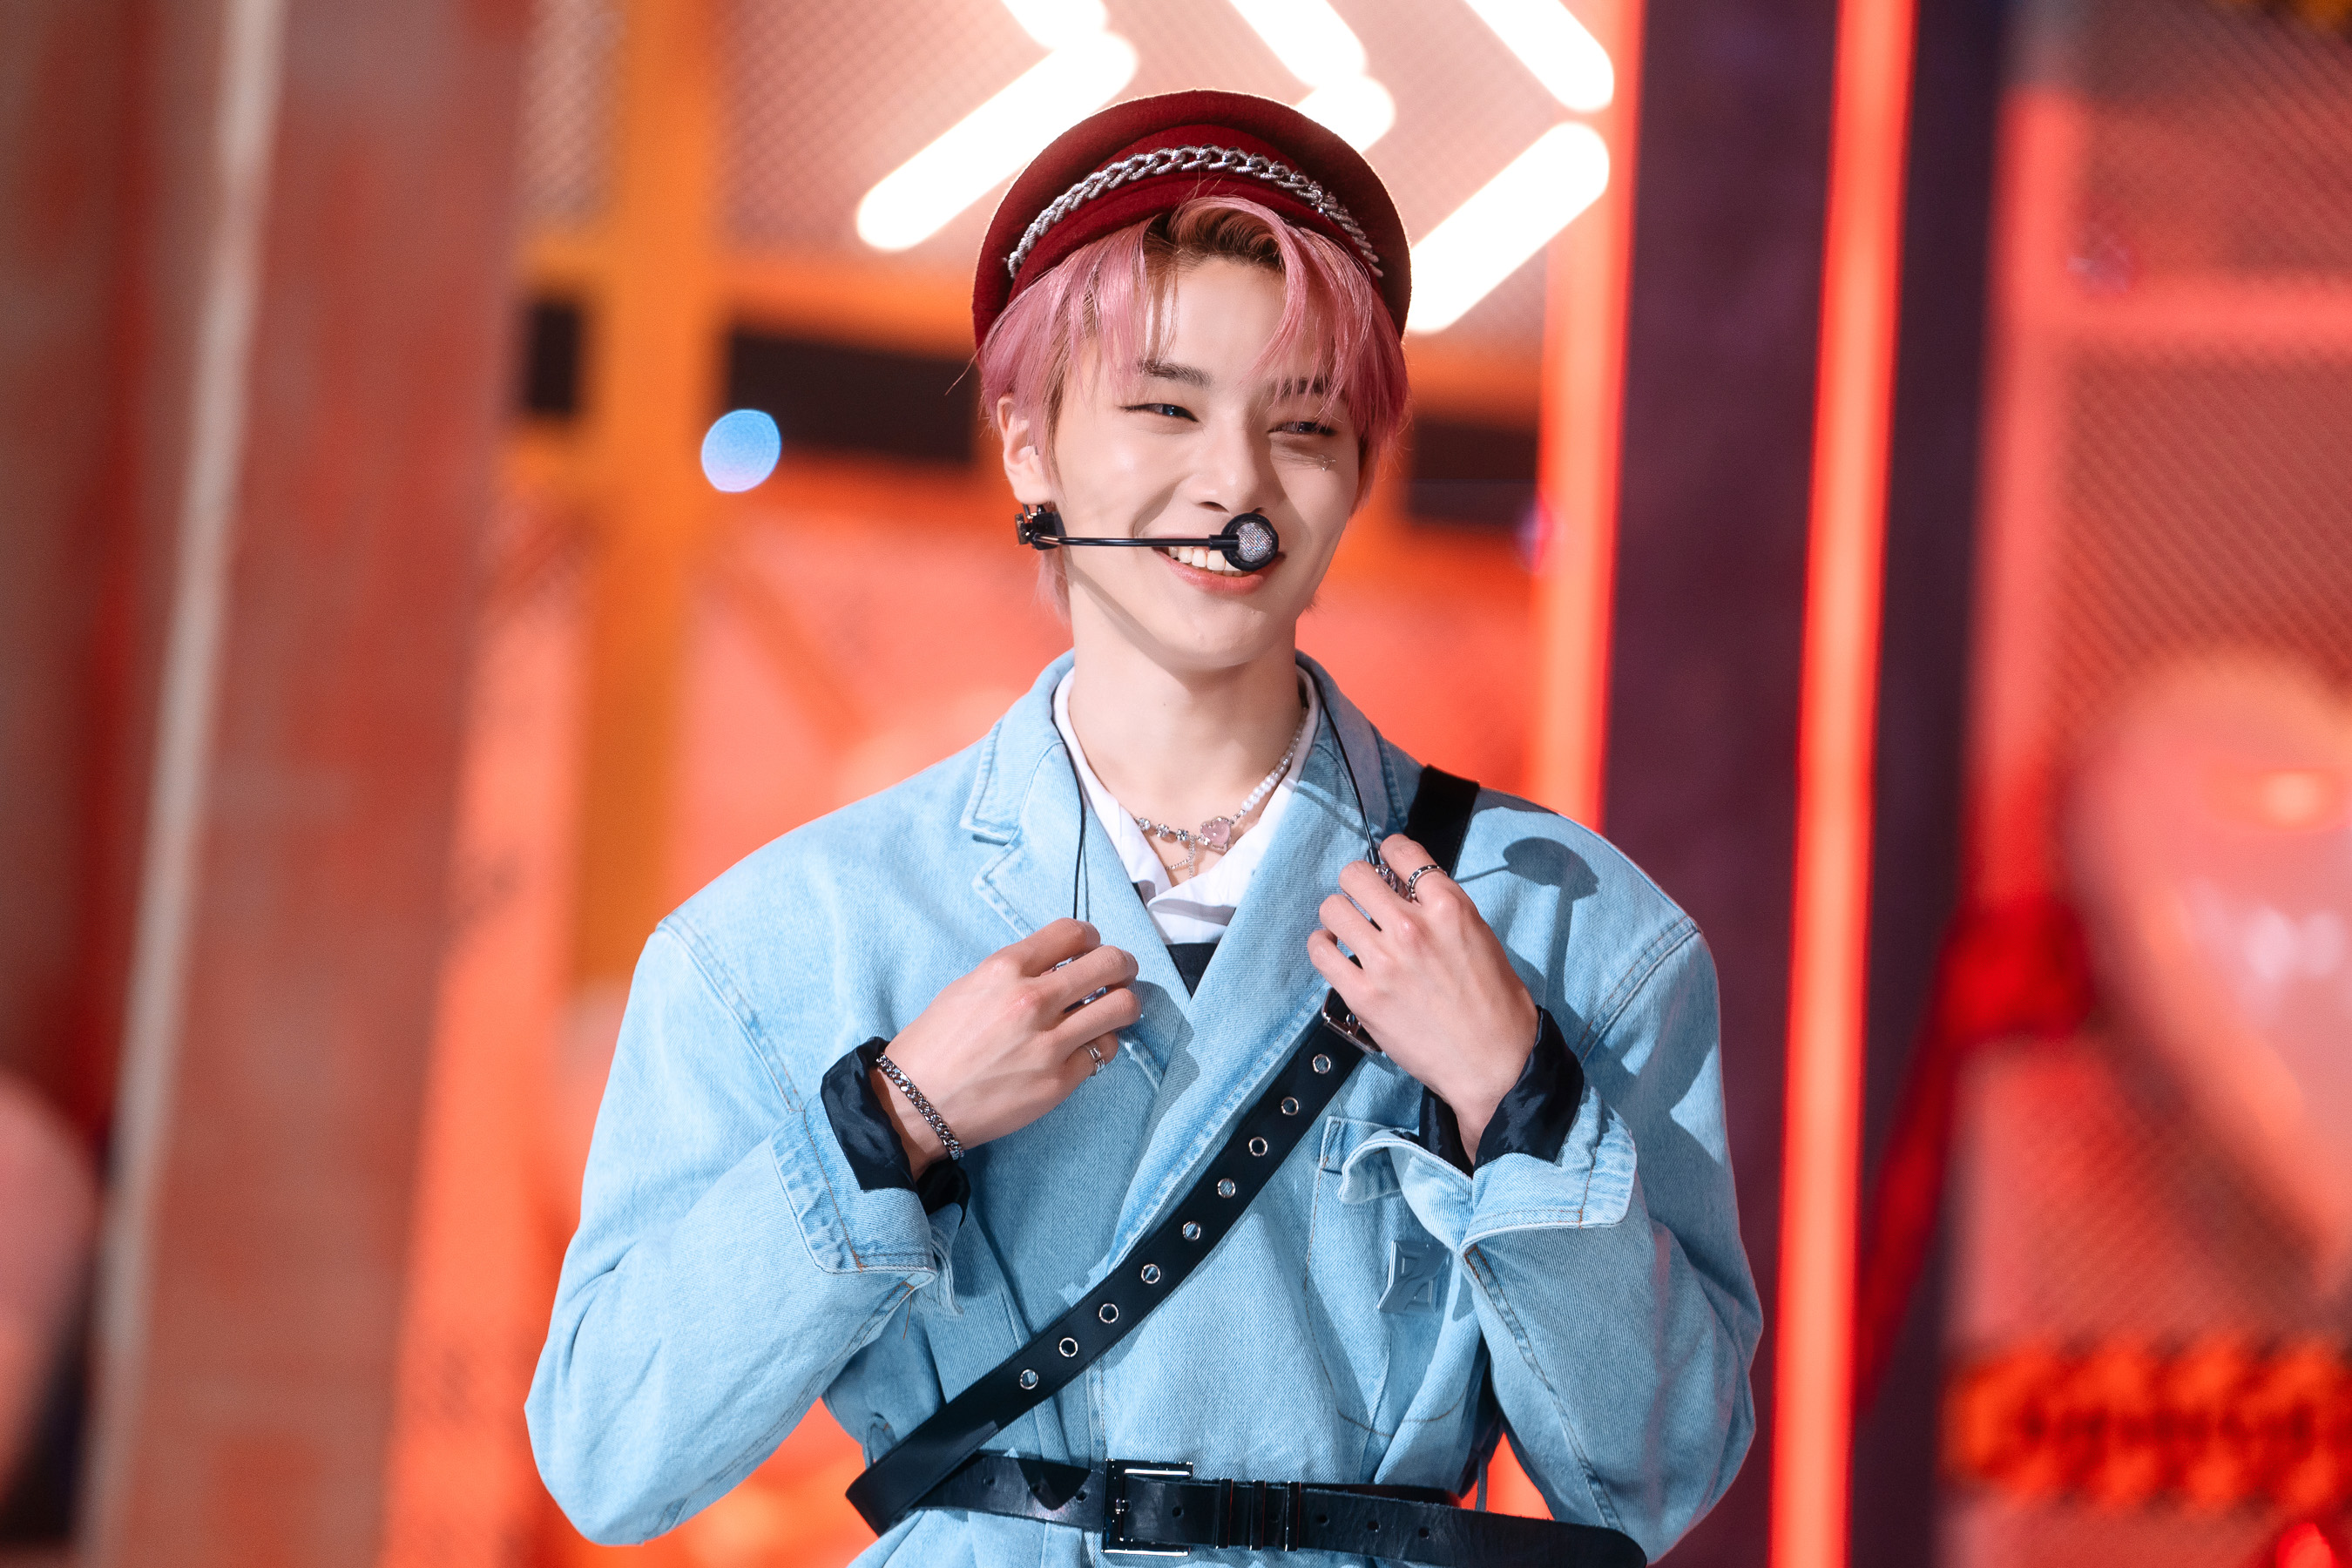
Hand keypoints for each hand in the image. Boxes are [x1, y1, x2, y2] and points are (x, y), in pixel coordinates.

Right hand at [876, 919, 1139, 1175]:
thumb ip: (1016, 974)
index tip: (1091, 948)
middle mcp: (1031, 1000)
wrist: (915, 1104)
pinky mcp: (1059, 1081)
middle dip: (1122, 965)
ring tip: (1114, 1010)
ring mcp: (1049, 1043)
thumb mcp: (968, 988)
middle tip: (1120, 974)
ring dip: (1124, 1004)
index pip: (1072, 932)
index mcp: (1004, 969)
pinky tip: (1087, 1047)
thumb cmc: (935, 1044)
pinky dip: (1101, 1045)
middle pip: (1109, 963)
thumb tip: (1058, 968)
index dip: (1091, 937)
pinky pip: (1105, 1051)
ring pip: (1122, 1006)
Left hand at [1307, 833, 1537, 1156]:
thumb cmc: (1497, 1006)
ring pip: (1332, 908)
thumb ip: (1443, 911)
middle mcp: (1412, 927)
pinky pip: (1320, 952)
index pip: (1402, 850)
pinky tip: (1335, 953)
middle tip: (1364, 901)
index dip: (1389, 853)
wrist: (1494, 1064)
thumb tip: (1408, 894)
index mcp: (1449, 907)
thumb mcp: (1481, 937)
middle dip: (1357, 883)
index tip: (1386, 865)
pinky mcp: (1363, 995)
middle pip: (1355, 874)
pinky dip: (1323, 948)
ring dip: (1339, 916)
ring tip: (1349, 930)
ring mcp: (1384, 961)